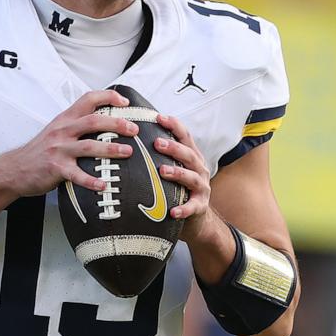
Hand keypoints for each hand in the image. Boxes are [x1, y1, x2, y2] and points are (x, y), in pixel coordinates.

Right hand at [0, 90, 138, 197]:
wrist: (15, 168)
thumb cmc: (41, 150)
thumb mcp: (57, 129)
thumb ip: (77, 124)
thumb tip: (106, 122)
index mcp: (65, 119)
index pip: (88, 99)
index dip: (108, 97)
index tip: (124, 102)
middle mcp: (63, 131)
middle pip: (94, 121)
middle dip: (117, 124)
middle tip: (133, 129)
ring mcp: (59, 149)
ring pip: (89, 146)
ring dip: (110, 149)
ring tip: (127, 152)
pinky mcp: (55, 168)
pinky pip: (77, 175)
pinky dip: (91, 180)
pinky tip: (103, 184)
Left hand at [154, 114, 213, 242]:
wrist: (197, 218)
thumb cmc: (179, 189)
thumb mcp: (174, 168)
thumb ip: (161, 155)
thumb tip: (133, 136)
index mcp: (192, 157)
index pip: (185, 136)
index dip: (174, 125)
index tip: (159, 117)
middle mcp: (199, 169)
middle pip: (189, 154)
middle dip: (173, 147)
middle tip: (157, 143)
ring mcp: (202, 187)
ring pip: (191, 177)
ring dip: (177, 173)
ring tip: (162, 171)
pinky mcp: (200, 206)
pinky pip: (192, 207)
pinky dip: (184, 209)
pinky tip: (173, 211)